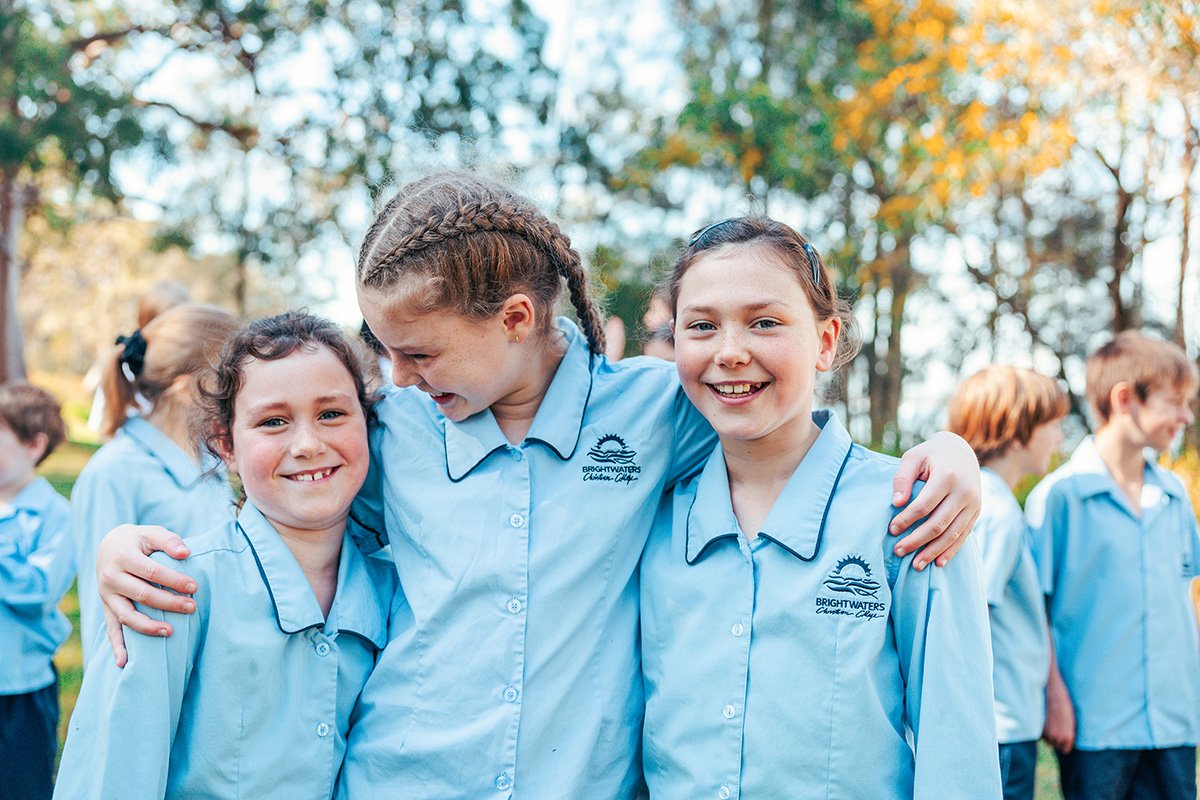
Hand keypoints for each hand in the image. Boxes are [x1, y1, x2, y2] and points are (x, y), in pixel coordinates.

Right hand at [97, 524, 194, 666]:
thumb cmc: (138, 540)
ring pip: (126, 616)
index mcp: (122, 557)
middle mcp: (110, 578)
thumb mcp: (151, 532)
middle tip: (192, 607)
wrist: (109, 546)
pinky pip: (111, 630)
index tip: (194, 586)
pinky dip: (117, 647)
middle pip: (141, 595)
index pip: (150, 572)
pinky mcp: (106, 608)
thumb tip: (186, 554)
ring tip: (170, 632)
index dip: (173, 580)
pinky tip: (124, 663)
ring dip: (147, 627)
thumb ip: (168, 540)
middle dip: (168, 603)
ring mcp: (106, 596)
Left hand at [889, 431, 980, 568]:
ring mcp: (974, 504)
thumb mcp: (913, 457)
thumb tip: (896, 503)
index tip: (891, 529)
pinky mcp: (977, 512)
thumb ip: (902, 478)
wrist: (962, 451)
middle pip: (939, 523)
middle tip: (898, 551)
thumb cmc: (931, 455)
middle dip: (917, 540)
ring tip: (915, 565)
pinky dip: (951, 551)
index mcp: (948, 476)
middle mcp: (965, 491)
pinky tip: (937, 563)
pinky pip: (964, 535)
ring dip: (933, 551)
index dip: (907, 519)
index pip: (924, 505)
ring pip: (953, 534)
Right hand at [1043, 676, 1075, 752]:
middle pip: (1055, 745)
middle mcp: (1057, 738)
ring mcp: (1046, 734)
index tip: (1062, 737)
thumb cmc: (1064, 706)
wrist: (1053, 694)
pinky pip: (1039, 735)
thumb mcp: (1070, 721)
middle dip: (1055, 738)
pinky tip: (1043, 720)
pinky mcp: (1037, 728)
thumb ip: (1067, 734)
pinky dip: (1041, 729)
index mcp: (1068, 737)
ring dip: (1047, 734)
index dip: (1064, 744)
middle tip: (1055, 726)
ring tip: (1049, 721)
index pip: (1065, 750)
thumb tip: (1062, 742)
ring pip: (1046, 740)